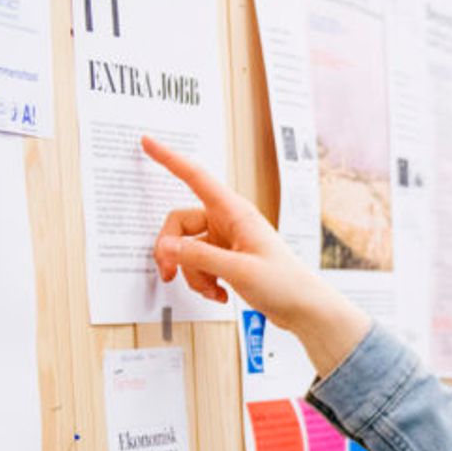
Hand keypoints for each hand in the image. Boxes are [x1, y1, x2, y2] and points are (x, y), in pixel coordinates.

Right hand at [143, 136, 369, 373]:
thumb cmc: (284, 283)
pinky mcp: (226, 258)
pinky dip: (202, 281)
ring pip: (187, 249)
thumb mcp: (239, 270)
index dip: (169, 159)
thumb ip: (199, 257)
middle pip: (180, 223)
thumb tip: (166, 247)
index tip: (148, 143)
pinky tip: (219, 293)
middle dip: (171, 250)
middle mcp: (228, 221)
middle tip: (169, 273)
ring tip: (211, 289)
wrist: (303, 308)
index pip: (195, 177)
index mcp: (234, 212)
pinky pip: (198, 264)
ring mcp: (226, 240)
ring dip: (192, 273)